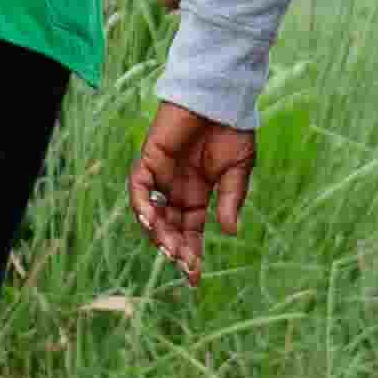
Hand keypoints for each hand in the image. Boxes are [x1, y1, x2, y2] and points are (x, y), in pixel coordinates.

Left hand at [127, 103, 255, 282]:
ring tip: (172, 249)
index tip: (194, 279)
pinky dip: (142, 205)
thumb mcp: (238, 172)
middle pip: (169, 228)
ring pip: (151, 213)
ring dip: (159, 233)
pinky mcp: (150, 157)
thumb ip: (231, 200)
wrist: (222, 97)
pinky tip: (153, 220)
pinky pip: (139, 187)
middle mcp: (175, 188)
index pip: (189, 231)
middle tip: (185, 265)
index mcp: (196, 194)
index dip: (190, 255)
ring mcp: (161, 174)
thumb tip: (230, 232)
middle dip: (175, 249)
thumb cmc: (232, 130)